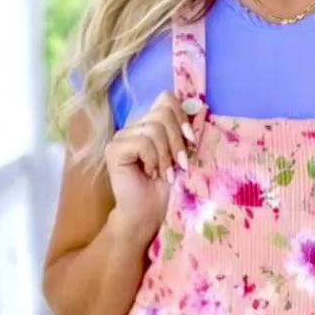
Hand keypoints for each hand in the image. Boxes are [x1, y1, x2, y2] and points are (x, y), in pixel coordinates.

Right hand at [104, 90, 195, 246]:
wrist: (147, 215)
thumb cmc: (165, 189)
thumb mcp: (182, 156)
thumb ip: (185, 133)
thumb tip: (200, 110)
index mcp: (149, 125)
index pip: (166, 99)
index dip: (182, 117)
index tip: (191, 141)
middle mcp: (134, 126)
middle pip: (163, 112)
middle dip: (178, 141)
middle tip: (180, 164)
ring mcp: (122, 137)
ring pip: (154, 128)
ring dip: (166, 155)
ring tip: (165, 173)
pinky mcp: (114, 149)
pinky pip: (143, 142)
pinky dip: (153, 160)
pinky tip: (151, 173)